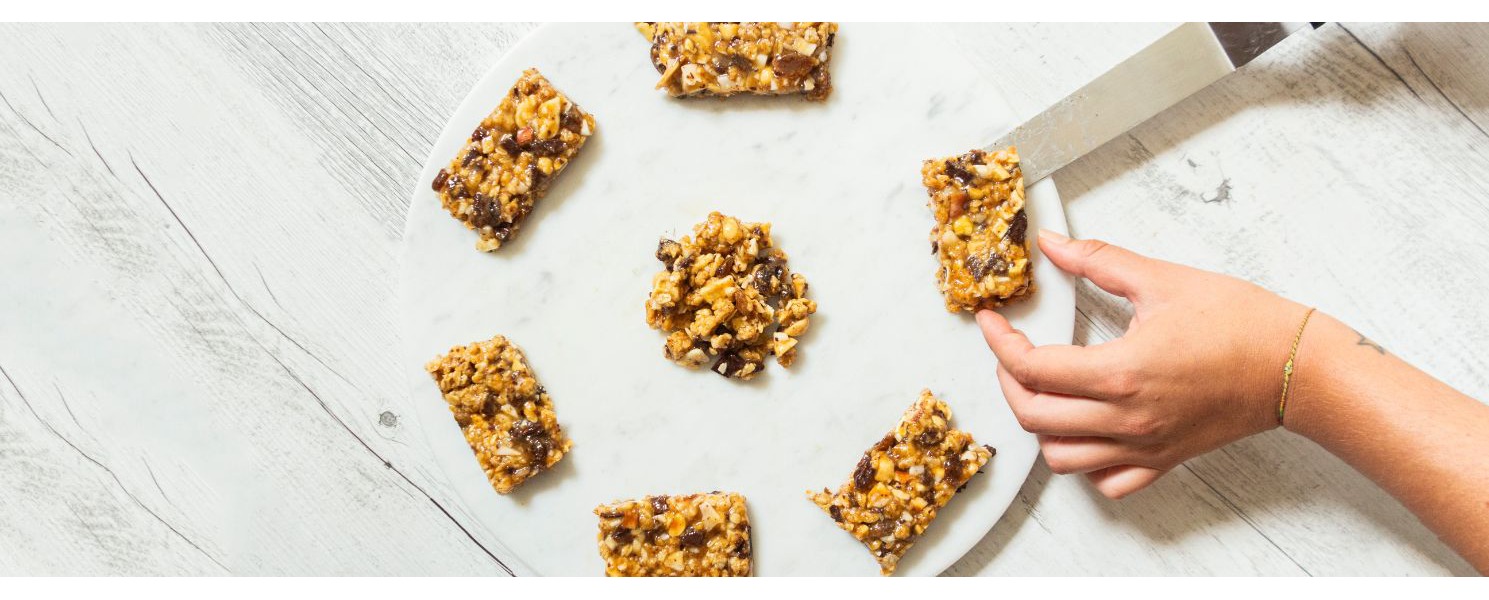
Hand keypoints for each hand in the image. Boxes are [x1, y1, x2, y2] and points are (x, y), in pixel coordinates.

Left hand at [977, 230, 1309, 498]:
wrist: (1296, 365)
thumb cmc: (1240, 322)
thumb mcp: (1162, 279)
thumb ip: (1098, 260)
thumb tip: (1051, 243)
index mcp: (1121, 372)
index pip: (1032, 369)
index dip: (999, 343)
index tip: (992, 322)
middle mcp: (1127, 419)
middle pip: (1034, 416)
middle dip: (1008, 381)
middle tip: (1009, 351)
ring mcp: (1144, 446)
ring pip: (1060, 457)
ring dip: (1038, 424)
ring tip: (1042, 389)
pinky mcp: (1163, 460)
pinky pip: (1106, 481)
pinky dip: (1082, 462)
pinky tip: (1083, 429)